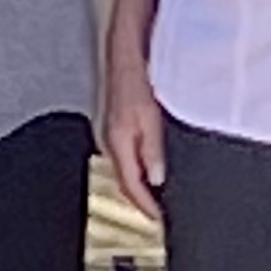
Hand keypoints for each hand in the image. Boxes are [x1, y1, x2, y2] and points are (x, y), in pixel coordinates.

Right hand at [102, 45, 166, 213]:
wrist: (125, 50)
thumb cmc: (137, 78)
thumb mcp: (150, 117)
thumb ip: (153, 149)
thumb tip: (158, 178)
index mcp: (117, 142)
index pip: (130, 185)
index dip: (146, 206)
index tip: (160, 220)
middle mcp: (111, 140)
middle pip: (125, 181)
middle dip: (141, 200)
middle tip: (160, 214)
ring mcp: (112, 132)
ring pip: (125, 168)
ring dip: (140, 184)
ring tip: (157, 196)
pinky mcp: (118, 124)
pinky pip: (126, 155)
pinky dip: (138, 167)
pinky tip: (150, 166)